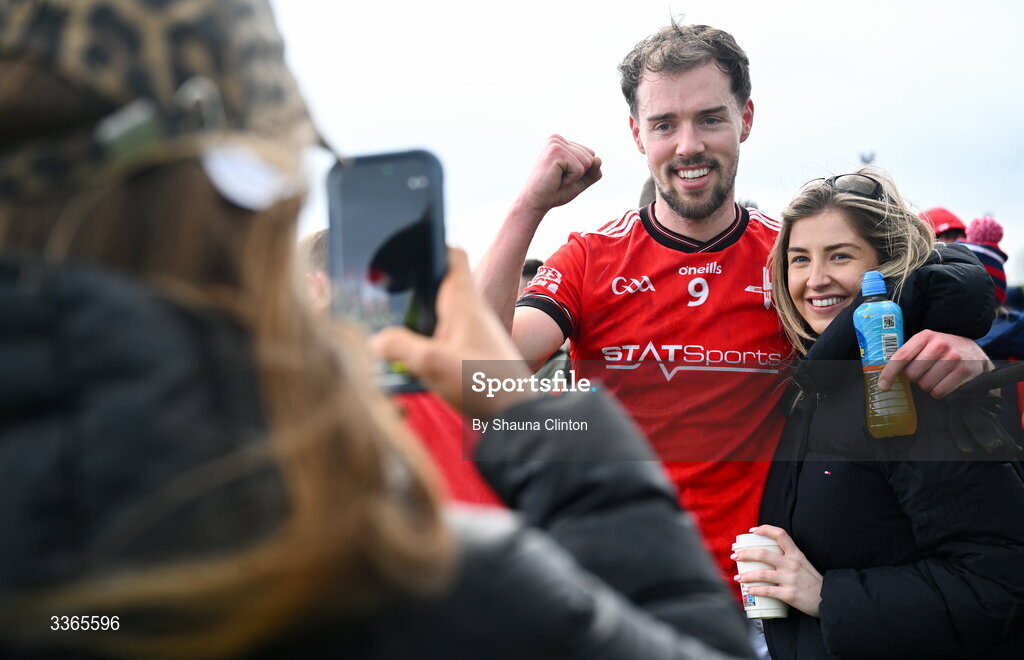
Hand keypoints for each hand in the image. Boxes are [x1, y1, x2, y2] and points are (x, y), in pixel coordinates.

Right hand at [372, 248, 535, 418]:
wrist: (517, 417)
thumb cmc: (485, 385)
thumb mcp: (433, 365)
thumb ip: (399, 347)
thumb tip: (375, 340)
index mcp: (464, 302)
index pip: (452, 255)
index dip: (431, 243)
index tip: (406, 245)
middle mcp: (469, 313)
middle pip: (438, 285)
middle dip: (411, 286)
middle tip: (381, 291)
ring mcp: (471, 335)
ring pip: (438, 314)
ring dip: (415, 319)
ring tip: (384, 329)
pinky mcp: (470, 356)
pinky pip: (441, 339)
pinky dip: (423, 343)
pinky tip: (406, 362)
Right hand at [514, 134, 602, 219]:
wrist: (535, 203)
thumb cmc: (555, 191)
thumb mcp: (580, 181)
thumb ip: (593, 171)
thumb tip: (598, 159)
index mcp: (562, 142)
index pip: (590, 154)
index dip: (581, 171)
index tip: (562, 176)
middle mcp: (557, 139)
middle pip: (590, 157)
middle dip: (579, 174)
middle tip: (559, 179)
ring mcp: (556, 143)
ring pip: (587, 162)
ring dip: (575, 177)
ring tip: (557, 178)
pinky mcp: (556, 151)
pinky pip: (580, 168)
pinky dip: (571, 179)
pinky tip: (556, 179)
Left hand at [733, 525, 823, 617]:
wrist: (828, 599)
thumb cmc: (812, 581)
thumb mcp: (803, 563)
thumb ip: (788, 557)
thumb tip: (767, 554)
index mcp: (796, 554)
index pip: (780, 534)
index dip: (764, 529)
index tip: (752, 531)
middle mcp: (792, 564)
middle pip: (763, 553)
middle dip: (745, 553)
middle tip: (734, 555)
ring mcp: (790, 579)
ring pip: (761, 574)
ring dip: (745, 575)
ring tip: (737, 577)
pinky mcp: (789, 594)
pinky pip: (767, 591)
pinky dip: (755, 590)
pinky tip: (748, 590)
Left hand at [878, 331, 992, 398]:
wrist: (974, 352)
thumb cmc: (943, 350)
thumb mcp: (927, 344)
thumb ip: (909, 353)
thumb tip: (884, 374)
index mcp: (925, 336)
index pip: (901, 356)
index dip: (889, 372)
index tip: (883, 385)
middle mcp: (940, 345)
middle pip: (912, 374)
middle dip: (914, 378)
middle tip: (923, 373)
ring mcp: (954, 358)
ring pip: (925, 385)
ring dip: (927, 386)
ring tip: (935, 377)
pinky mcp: (964, 371)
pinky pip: (940, 391)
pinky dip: (938, 392)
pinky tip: (944, 383)